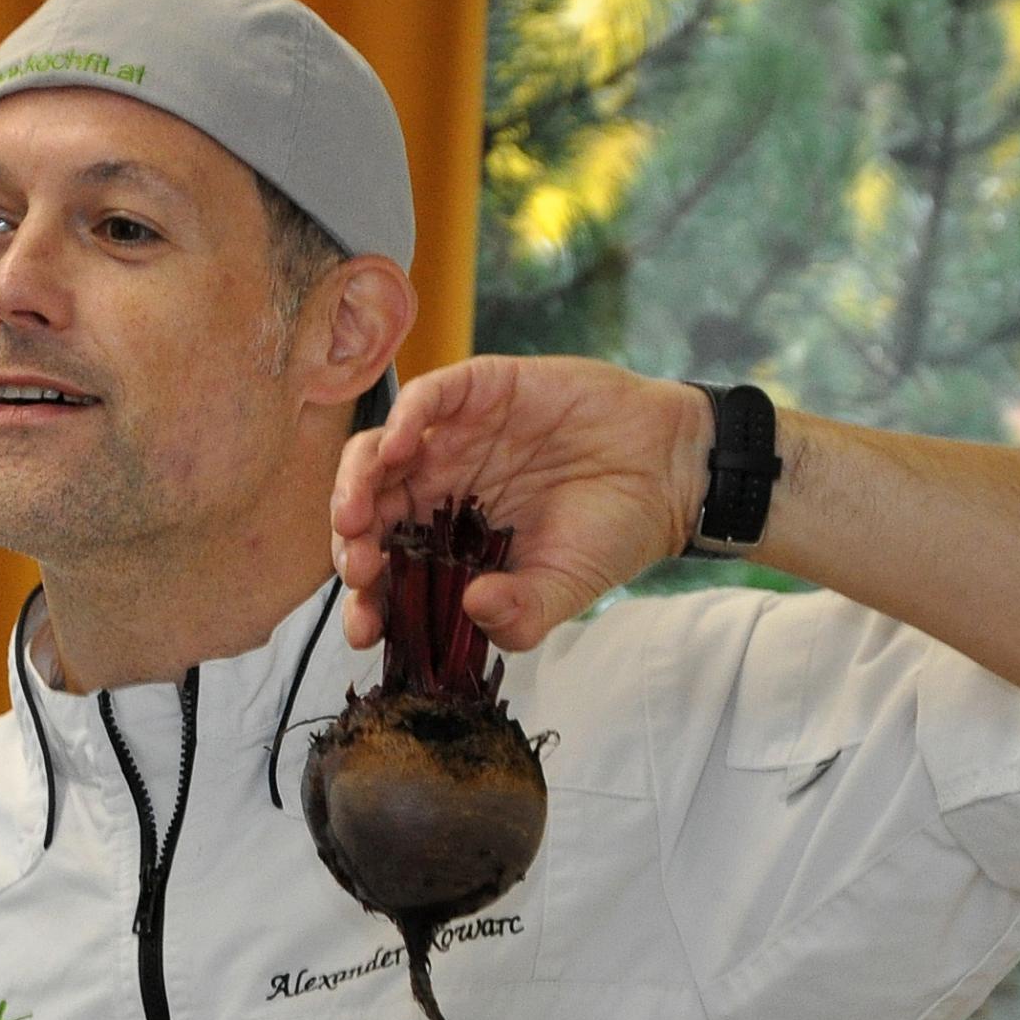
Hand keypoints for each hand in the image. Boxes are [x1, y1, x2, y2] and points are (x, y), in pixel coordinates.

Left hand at [330, 358, 712, 652]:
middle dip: (350, 544)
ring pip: (378, 454)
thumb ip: (519, 616)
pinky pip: (427, 398)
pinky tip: (397, 449)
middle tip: (358, 568)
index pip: (387, 573)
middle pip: (367, 512)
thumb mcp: (564, 592)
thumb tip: (473, 610)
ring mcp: (454, 440)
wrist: (669, 470)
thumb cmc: (611, 533)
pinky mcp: (480, 391)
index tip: (364, 627)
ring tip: (355, 516)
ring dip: (354, 484)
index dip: (367, 602)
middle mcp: (437, 491)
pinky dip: (402, 420)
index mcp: (445, 546)